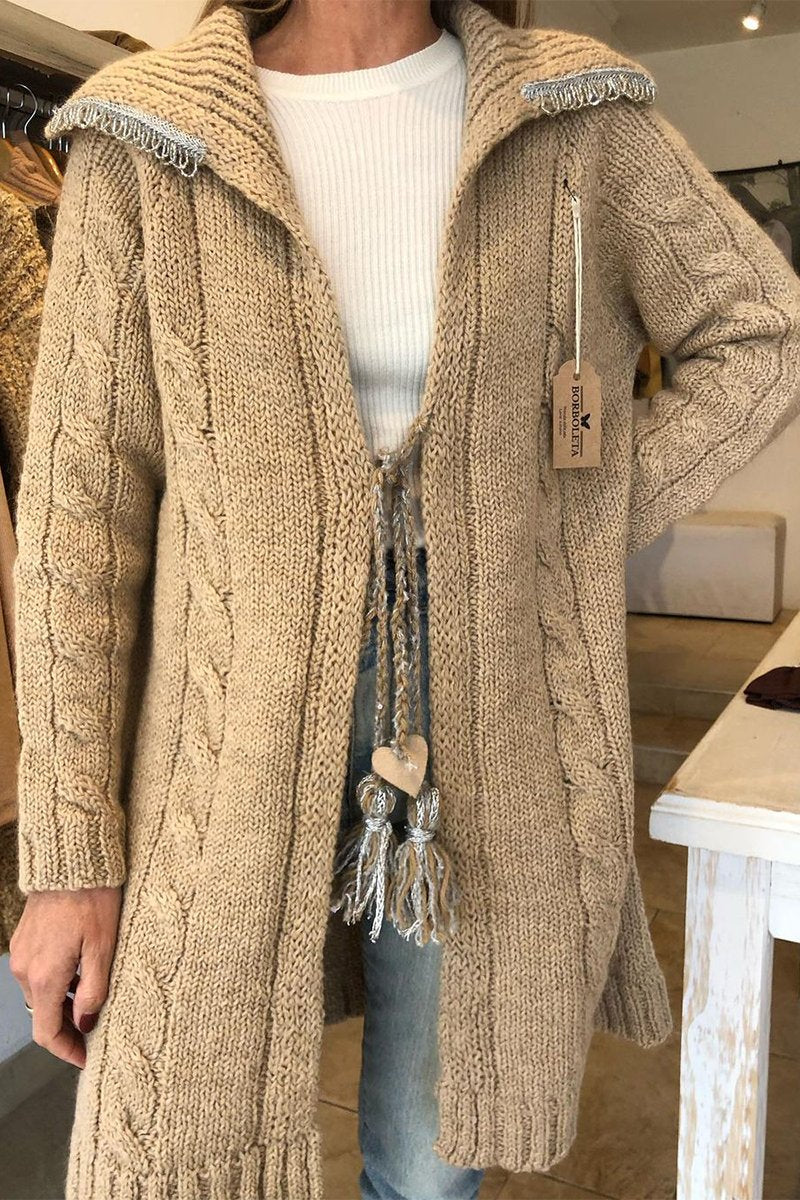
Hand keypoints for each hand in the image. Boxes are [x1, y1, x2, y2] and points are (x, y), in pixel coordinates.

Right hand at [8, 887, 121, 1068]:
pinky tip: (81, 971)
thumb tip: (86, 1023)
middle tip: (97, 1029)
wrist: (72, 861)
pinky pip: (38, 972)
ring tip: (94, 998)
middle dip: (68, 1026)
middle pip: (43, 1013)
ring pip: (41, 992)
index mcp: (44, 977)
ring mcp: (22, 953)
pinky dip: (57, 981)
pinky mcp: (24, 939)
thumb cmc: (92, 900)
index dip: (67, 1050)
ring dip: (63, 1002)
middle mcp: (25, 969)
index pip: (47, 1032)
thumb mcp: (103, 948)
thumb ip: (94, 990)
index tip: (86, 1058)